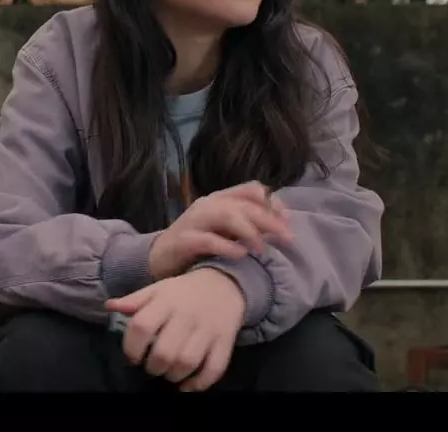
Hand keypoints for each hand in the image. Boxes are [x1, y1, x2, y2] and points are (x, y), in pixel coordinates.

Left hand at [106, 268, 245, 390]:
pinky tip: (187, 385)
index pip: (141, 326)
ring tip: (167, 372)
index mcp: (166, 301)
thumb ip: (135, 300)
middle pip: (164, 351)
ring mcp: (208, 330)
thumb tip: (110, 306)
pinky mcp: (225, 342)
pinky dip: (199, 383)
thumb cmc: (184, 291)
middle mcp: (186, 316)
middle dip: (153, 367)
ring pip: (187, 362)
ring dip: (173, 375)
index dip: (131, 347)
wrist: (225, 283)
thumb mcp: (158, 289)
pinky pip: (214, 369)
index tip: (132, 357)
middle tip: (152, 366)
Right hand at [148, 180, 291, 279]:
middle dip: (268, 219)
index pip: (251, 189)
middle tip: (287, 238)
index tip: (288, 221)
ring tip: (263, 248)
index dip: (272, 203)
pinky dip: (227, 246)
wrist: (159, 258)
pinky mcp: (183, 240)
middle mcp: (208, 204)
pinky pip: (208, 239)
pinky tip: (241, 255)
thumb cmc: (197, 244)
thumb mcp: (225, 230)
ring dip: (249, 231)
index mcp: (219, 198)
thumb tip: (280, 226)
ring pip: (226, 215)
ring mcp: (194, 220)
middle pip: (243, 204)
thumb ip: (248, 224)